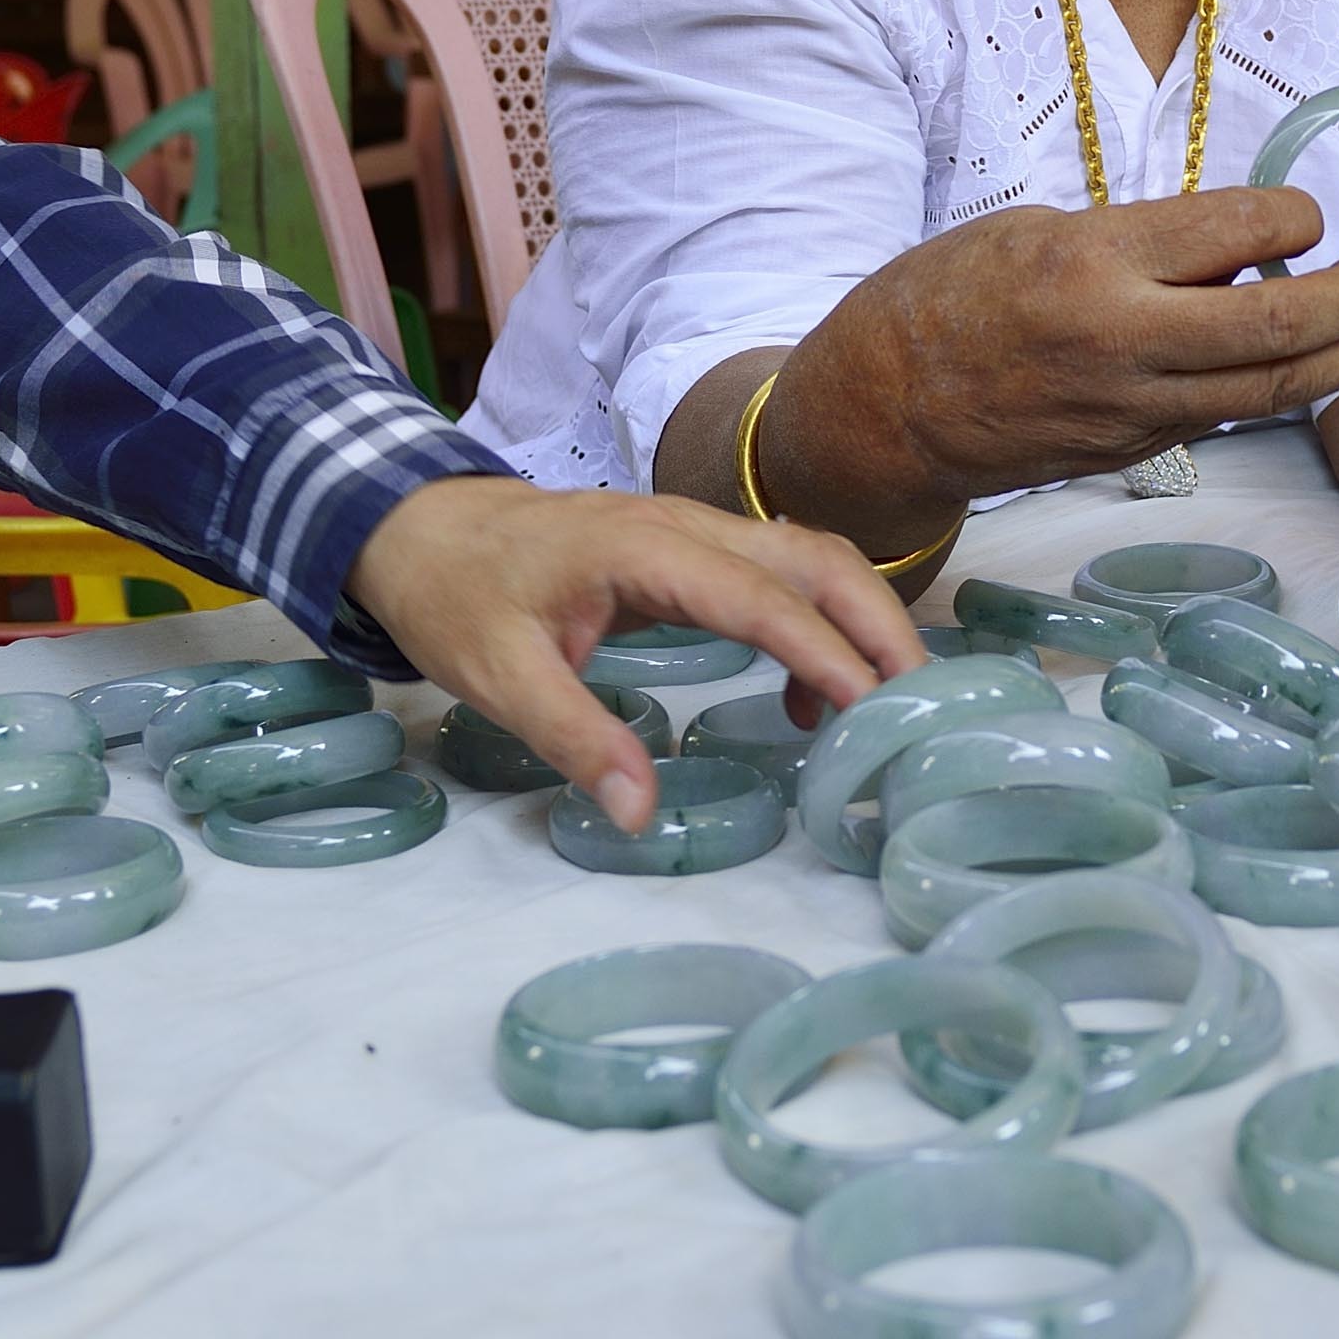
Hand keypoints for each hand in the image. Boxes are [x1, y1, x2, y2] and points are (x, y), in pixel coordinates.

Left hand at [346, 474, 923, 829]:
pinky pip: (778, 571)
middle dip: (878, 624)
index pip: (760, 596)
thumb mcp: (498, 676)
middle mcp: (683, 525)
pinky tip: (805, 695)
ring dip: (859, 619)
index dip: (823, 650)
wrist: (419, 526)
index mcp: (643, 548)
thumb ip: (574, 738)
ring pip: (806, 557)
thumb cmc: (455, 594)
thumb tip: (641, 813)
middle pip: (812, 558)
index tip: (873, 707)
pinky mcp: (688, 548)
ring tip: (887, 706)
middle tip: (920, 706)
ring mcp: (690, 529)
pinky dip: (818, 621)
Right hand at [777, 185, 1338, 517]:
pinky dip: (1280, 387)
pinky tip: (1308, 363)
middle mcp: (1124, 339)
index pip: (1241, 231)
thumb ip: (1135, 239)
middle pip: (1283, 325)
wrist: (882, 411)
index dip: (1298, 216)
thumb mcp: (1030, 230)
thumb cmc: (943, 301)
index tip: (1305, 215)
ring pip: (1275, 389)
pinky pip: (1228, 416)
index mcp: (1093, 260)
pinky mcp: (1133, 451)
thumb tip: (1231, 245)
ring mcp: (1133, 408)